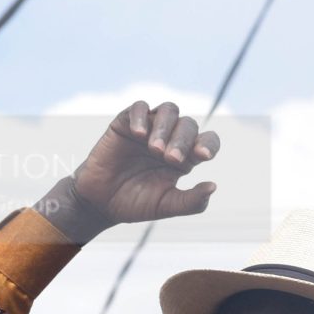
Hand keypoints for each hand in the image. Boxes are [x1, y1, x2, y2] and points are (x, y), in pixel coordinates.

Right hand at [60, 99, 219, 232]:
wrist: (100, 203)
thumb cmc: (135, 204)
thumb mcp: (165, 206)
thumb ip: (191, 201)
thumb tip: (213, 186)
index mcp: (185, 157)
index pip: (207, 141)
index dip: (208, 144)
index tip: (203, 156)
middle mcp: (170, 139)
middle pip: (188, 125)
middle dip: (182, 140)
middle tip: (170, 159)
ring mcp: (149, 128)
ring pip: (169, 110)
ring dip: (165, 127)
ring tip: (155, 149)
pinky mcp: (126, 123)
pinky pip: (139, 108)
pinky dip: (141, 116)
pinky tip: (138, 134)